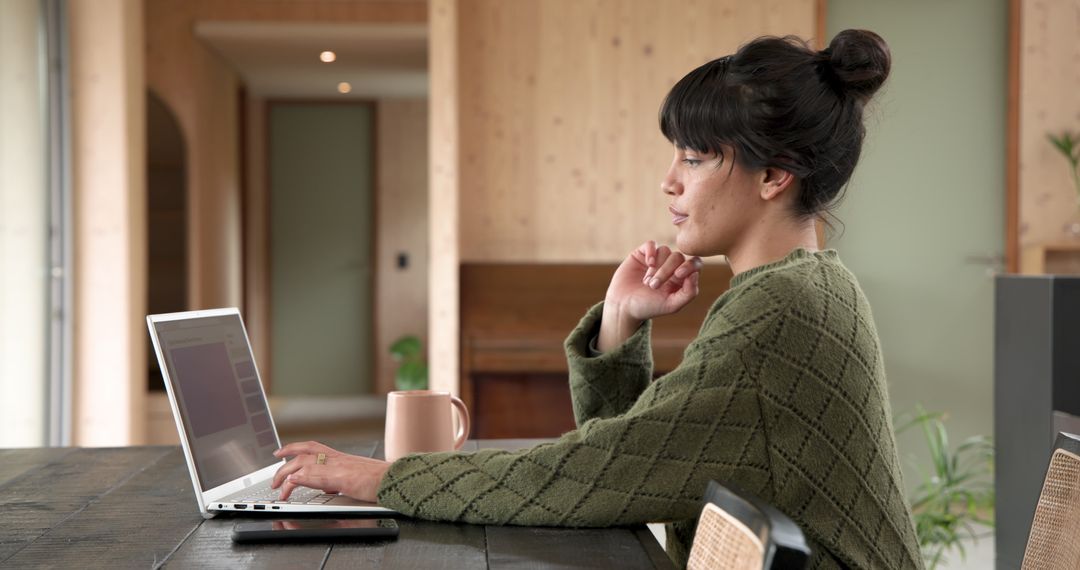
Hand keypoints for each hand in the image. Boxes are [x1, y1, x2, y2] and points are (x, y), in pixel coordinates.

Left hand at [271, 441, 390, 502]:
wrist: (395, 479)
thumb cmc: (381, 480)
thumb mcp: (357, 477)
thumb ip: (342, 481)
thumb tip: (332, 488)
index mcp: (340, 457)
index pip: (312, 447)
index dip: (293, 448)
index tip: (281, 452)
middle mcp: (336, 458)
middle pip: (302, 453)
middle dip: (283, 465)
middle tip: (273, 478)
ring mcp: (336, 467)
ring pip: (302, 463)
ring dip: (285, 474)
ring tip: (277, 487)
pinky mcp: (339, 478)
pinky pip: (311, 476)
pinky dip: (297, 480)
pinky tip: (289, 486)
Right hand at [598, 241, 701, 351]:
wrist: (623, 306)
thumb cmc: (649, 307)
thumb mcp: (672, 305)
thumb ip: (689, 292)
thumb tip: (696, 273)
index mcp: (682, 278)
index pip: (695, 263)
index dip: (690, 265)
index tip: (678, 275)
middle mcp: (671, 267)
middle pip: (678, 257)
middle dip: (666, 271)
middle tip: (653, 286)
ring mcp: (657, 259)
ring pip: (665, 251)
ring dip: (656, 267)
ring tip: (647, 282)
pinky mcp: (642, 254)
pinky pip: (652, 244)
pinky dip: (651, 252)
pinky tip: (647, 264)